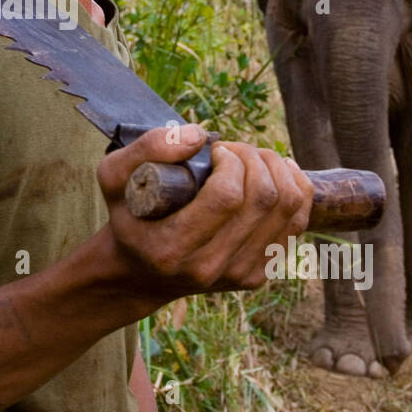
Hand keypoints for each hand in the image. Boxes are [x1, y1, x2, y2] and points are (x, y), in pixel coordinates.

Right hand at [97, 124, 312, 303]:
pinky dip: (294, 187)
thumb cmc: (130, 215)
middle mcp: (210, 269)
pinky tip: (276, 172)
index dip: (231, 162)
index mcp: (172, 249)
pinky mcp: (259, 275)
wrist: (141, 271)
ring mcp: (239, 276)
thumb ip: (148, 148)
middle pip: (264, 200)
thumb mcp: (114, 176)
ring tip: (251, 159)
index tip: (215, 151)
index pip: (227, 196)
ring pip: (288, 208)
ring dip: (277, 169)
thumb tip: (197, 135)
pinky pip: (297, 221)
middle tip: (232, 150)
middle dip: (255, 159)